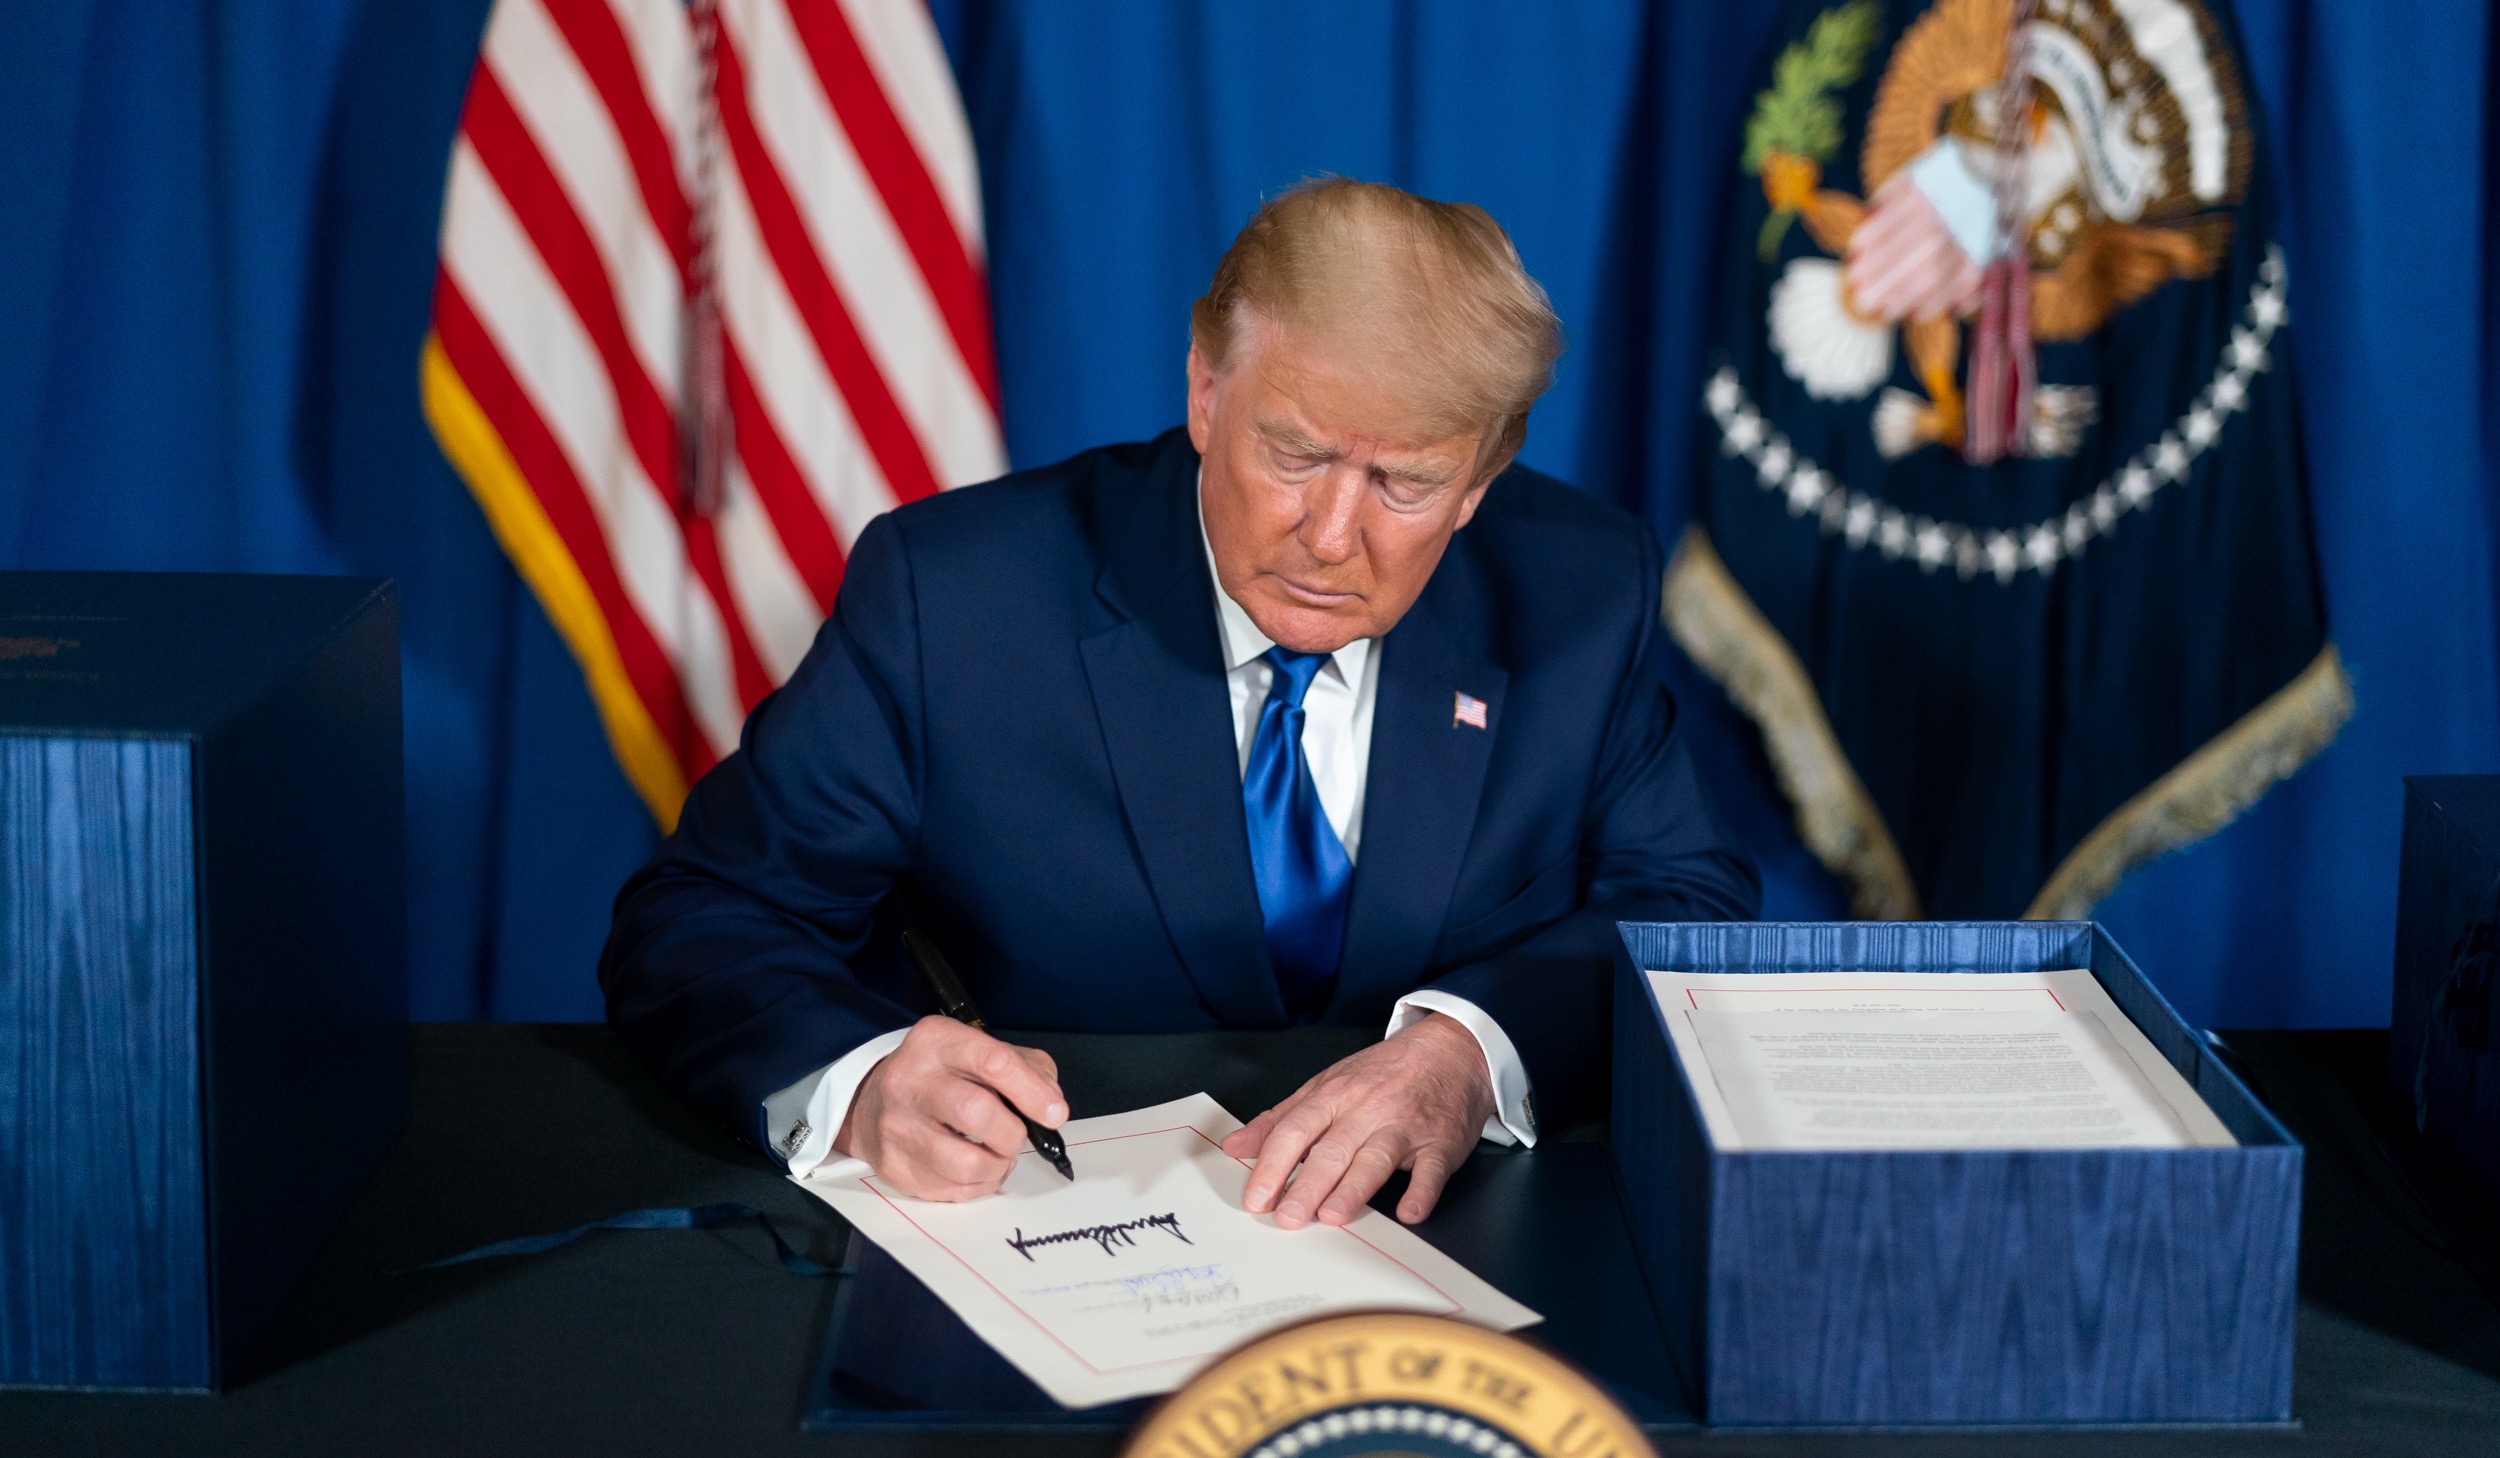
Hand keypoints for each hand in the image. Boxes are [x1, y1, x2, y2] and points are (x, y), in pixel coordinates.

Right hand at [833, 1016, 1065, 1200]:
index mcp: (936, 1042)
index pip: (993, 1061)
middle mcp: (910, 1080)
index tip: (1054, 1113)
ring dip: (998, 1166)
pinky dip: (978, 1185)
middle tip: (1017, 1136)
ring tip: (999, 1155)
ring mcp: (897, 1126)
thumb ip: (1026, 1069)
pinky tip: (977, 1169)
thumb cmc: (940, 1077)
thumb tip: (1051, 1107)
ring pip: (965, 1163)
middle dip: (1012, 1133)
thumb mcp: (980, 1051)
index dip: (1033, 1092)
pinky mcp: (893, 1166)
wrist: (871, 1102)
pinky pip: (951, 1190)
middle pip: (977, 1113)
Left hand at [1220, 1012, 1494, 1228]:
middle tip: (1287, 1217)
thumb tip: (1234, 1147)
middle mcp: (1367, 1110)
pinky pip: (1431, 1169)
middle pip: (1332, 1150)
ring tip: (1332, 1216)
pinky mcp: (1440, 1142)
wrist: (1449, 1051)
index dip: (1272, 1165)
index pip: (1294, 1131)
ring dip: (1355, 1188)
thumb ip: (1279, 1119)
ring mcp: (1405, 1126)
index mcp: (1333, 1095)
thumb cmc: (1381, 1073)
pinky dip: (1422, 1191)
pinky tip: (1410, 1212)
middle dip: (1307, 1184)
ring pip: (1375, 1158)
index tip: (1255, 1198)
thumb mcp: (1324, 1085)